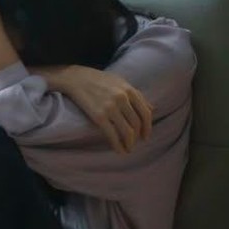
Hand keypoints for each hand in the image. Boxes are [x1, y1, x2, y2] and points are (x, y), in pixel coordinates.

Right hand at [34, 65, 152, 153]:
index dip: (147, 128)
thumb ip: (136, 95)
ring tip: (128, 149)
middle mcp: (122, 99)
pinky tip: (119, 150)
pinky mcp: (98, 116)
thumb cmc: (99, 80)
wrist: (76, 78)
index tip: (145, 136)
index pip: (145, 113)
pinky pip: (112, 135)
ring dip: (129, 144)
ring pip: (127, 131)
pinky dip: (118, 145)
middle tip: (135, 144)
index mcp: (129, 90)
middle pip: (136, 124)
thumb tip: (152, 109)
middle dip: (137, 137)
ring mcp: (110, 108)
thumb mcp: (121, 82)